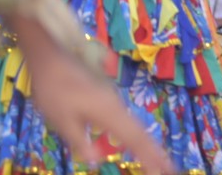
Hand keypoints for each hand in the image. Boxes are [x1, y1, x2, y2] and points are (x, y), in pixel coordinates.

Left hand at [12, 16, 173, 173]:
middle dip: (156, 152)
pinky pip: (127, 119)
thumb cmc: (54, 90)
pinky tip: (136, 141)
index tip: (164, 170)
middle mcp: (116, 106)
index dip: (150, 156)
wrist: (52, 57)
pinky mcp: (107, 97)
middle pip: (141, 132)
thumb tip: (95, 161)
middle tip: (169, 168)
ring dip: (147, 144)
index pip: (134, 139)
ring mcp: (113, 99)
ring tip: (157, 160)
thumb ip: (80, 141)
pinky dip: (136, 134)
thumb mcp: (62, 120)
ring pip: (135, 126)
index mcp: (108, 113)